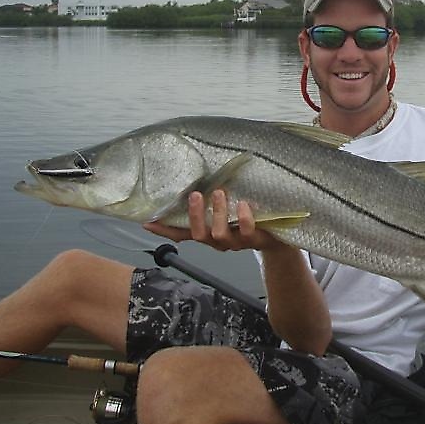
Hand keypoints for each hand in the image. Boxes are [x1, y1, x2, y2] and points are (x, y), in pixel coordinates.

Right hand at [144, 190, 282, 251]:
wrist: (277, 236)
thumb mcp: (226, 209)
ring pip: (219, 234)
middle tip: (196, 195)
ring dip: (217, 213)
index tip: (147, 222)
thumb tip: (193, 181)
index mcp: (207, 233)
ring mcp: (235, 242)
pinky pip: (246, 231)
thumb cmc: (246, 218)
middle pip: (198, 235)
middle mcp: (218, 241)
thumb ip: (210, 201)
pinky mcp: (253, 240)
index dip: (164, 230)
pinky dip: (244, 217)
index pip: (181, 233)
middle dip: (195, 216)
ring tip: (219, 192)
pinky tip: (243, 203)